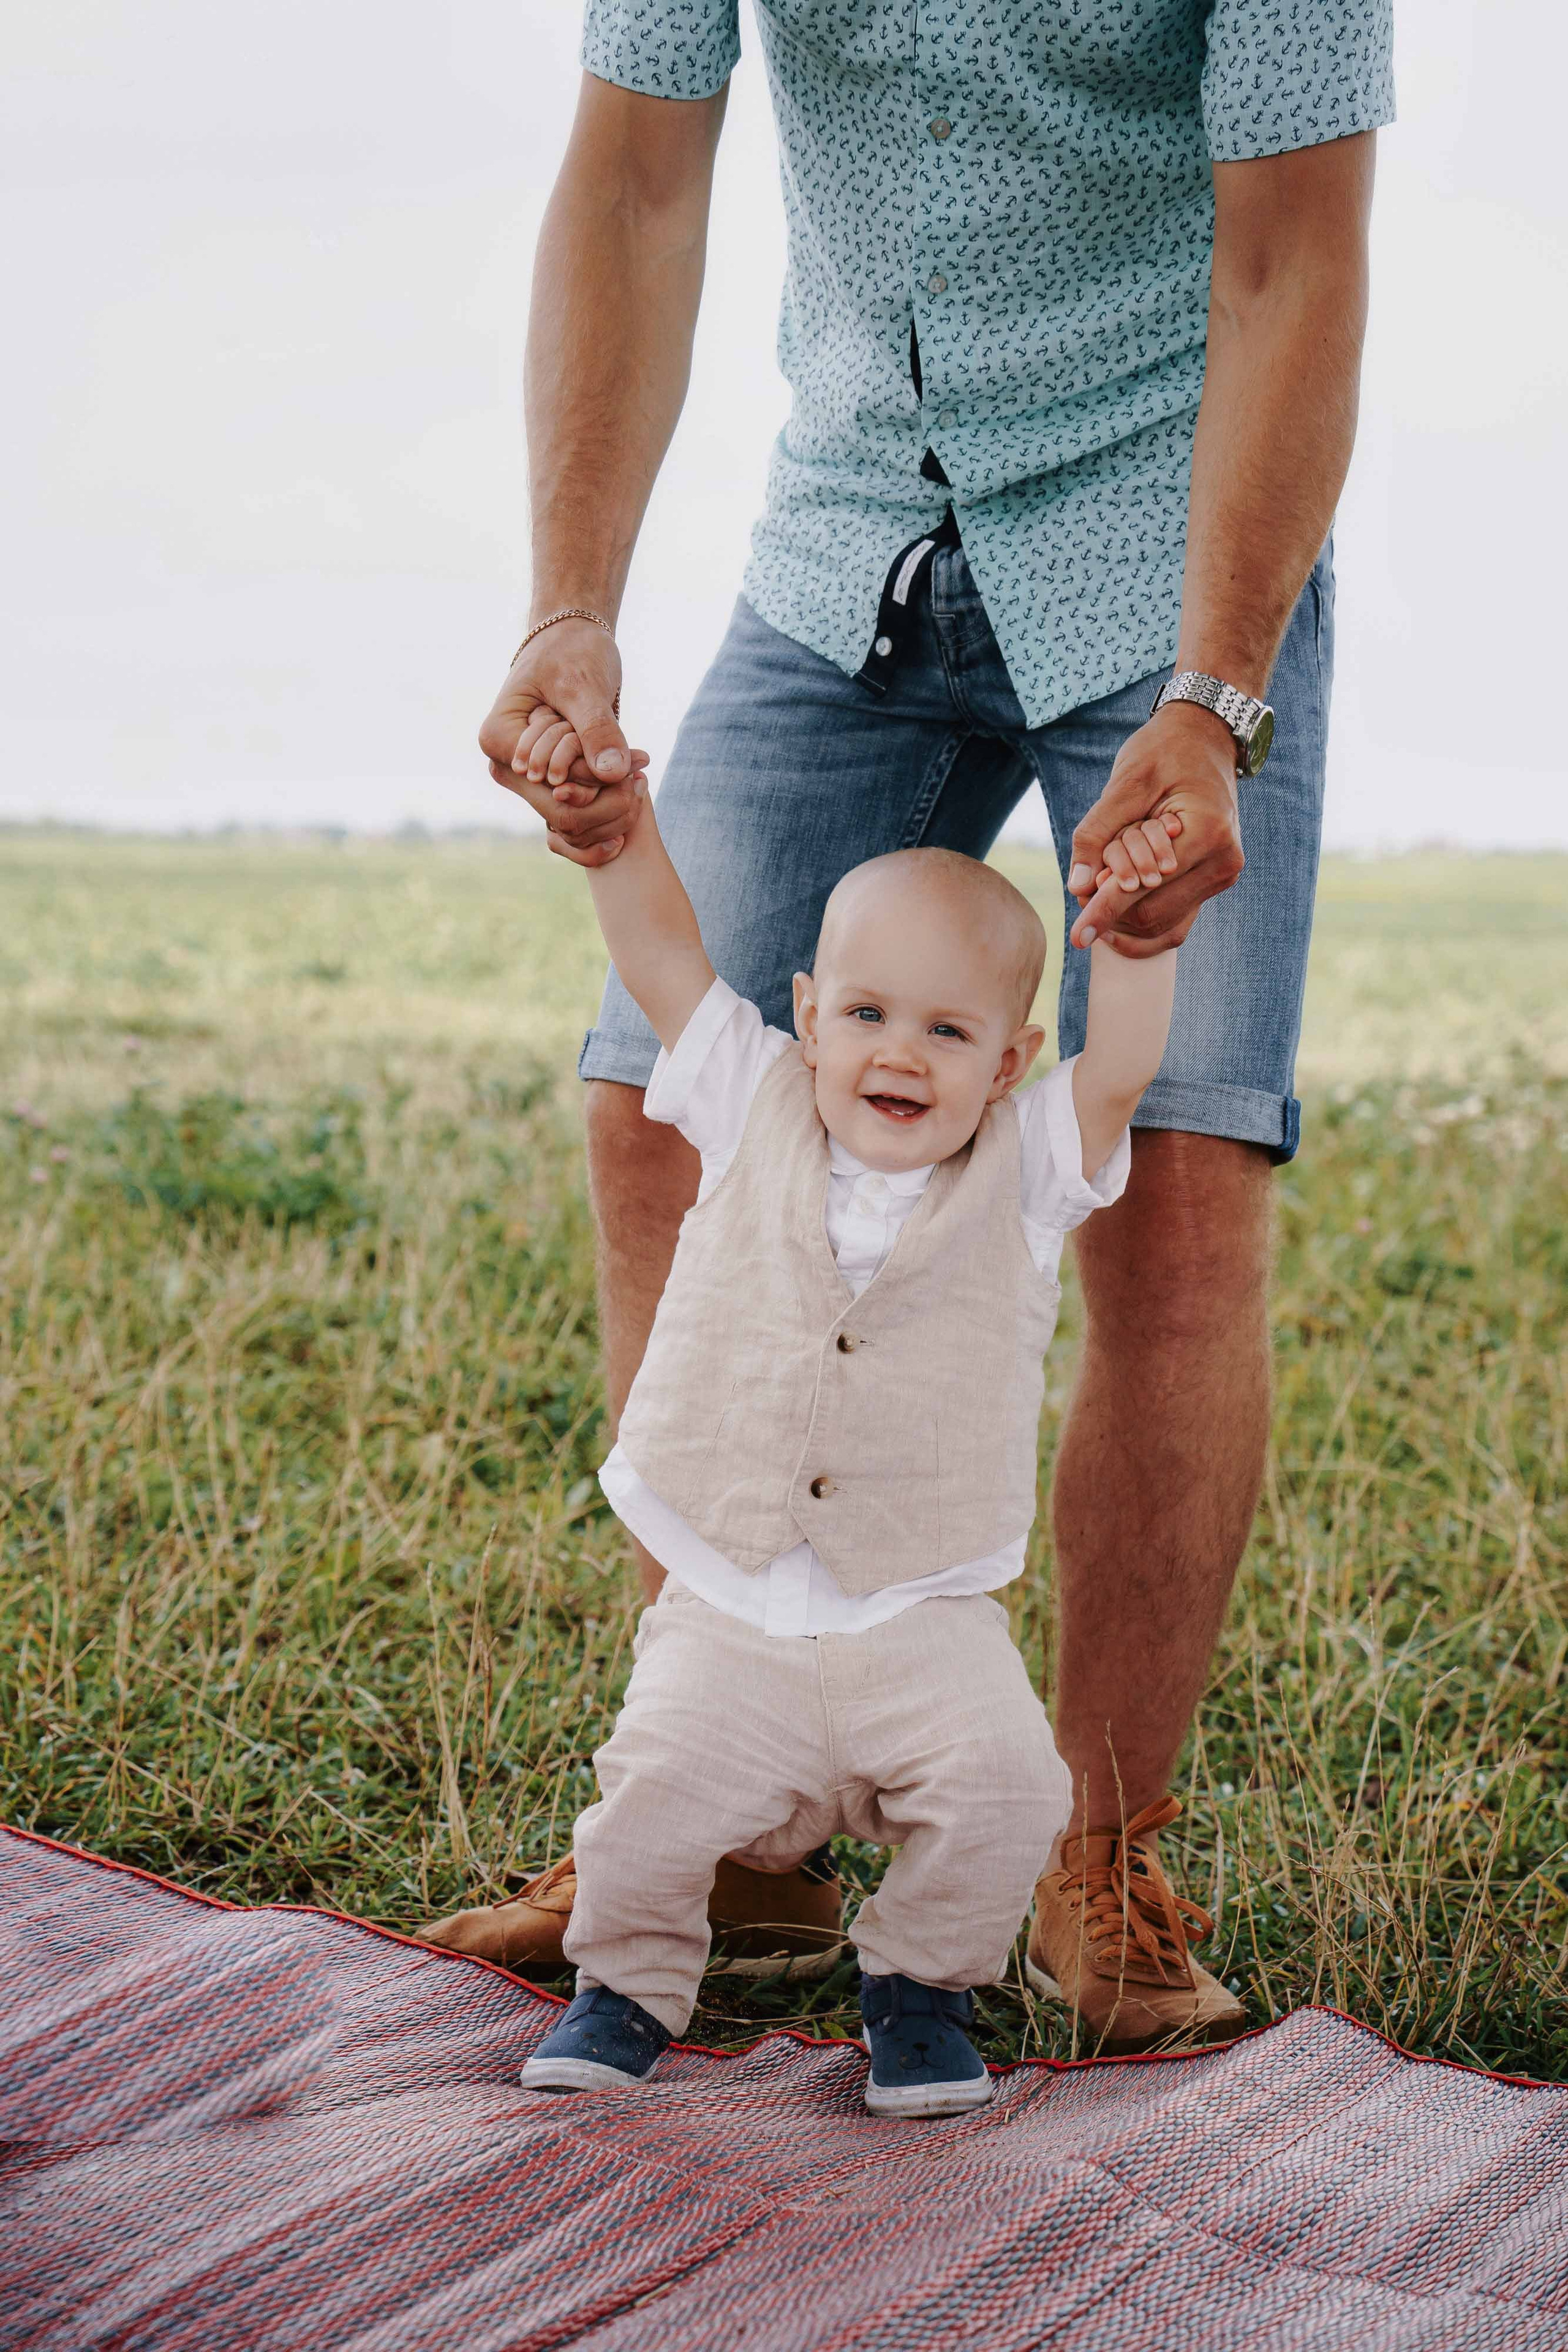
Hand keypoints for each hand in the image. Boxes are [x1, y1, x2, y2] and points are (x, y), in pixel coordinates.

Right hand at [478, 619, 646, 865]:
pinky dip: (610, 797)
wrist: (573, 640)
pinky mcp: (550, 778)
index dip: (594, 784)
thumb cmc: (571, 651)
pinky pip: (580, 805)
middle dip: (606, 798)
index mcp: (498, 740)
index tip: (635, 761)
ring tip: (642, 769)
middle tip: (644, 774)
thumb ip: (596, 729)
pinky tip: (635, 777)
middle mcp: (506, 764)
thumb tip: (612, 774)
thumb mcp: (583, 685)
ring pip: (573, 815)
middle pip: (560, 811)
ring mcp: (527, 775)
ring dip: (612, 800)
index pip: (549, 787)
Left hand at [1067, 703, 1243, 958]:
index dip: (1104, 911)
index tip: (1074, 937)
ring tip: (1098, 893)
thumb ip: (1097, 832)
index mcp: (1207, 834)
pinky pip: (1176, 920)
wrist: (1205, 737)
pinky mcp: (1214, 880)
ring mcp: (1222, 874)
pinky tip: (1114, 917)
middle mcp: (1223, 862)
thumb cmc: (1164, 750)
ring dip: (1125, 917)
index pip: (1144, 887)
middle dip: (1112, 910)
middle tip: (1084, 889)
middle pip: (1153, 913)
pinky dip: (1143, 922)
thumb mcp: (1125, 783)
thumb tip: (1077, 887)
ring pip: (1164, 923)